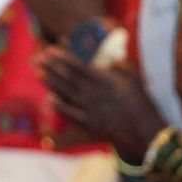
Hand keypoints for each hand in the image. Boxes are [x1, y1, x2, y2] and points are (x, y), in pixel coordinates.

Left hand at [39, 49, 166, 157]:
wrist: (144, 131)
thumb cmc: (142, 105)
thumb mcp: (136, 82)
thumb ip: (124, 68)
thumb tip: (115, 59)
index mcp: (105, 81)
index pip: (79, 66)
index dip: (64, 57)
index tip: (52, 49)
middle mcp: (94, 93)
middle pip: (68, 78)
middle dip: (52, 67)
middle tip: (38, 58)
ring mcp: (90, 109)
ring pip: (66, 93)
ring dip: (52, 83)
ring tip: (39, 73)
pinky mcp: (90, 123)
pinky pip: (71, 113)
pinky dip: (60, 105)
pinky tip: (50, 98)